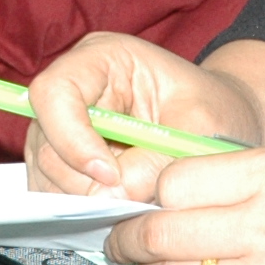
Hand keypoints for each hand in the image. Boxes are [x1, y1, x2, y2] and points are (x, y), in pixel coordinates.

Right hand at [23, 34, 264, 200]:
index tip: (111, 175)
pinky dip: (83, 206)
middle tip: (133, 197)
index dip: (72, 138)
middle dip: (84, 180)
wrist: (219, 125)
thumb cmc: (214, 112)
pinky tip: (121, 202)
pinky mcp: (64, 158)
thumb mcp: (201, 127)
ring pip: (45, 172)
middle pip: (44, 140)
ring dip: (85, 197)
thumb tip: (117, 190)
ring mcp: (64, 124)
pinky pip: (54, 190)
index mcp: (103, 58)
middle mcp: (74, 87)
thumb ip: (159, 158)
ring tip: (135, 197)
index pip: (55, 92)